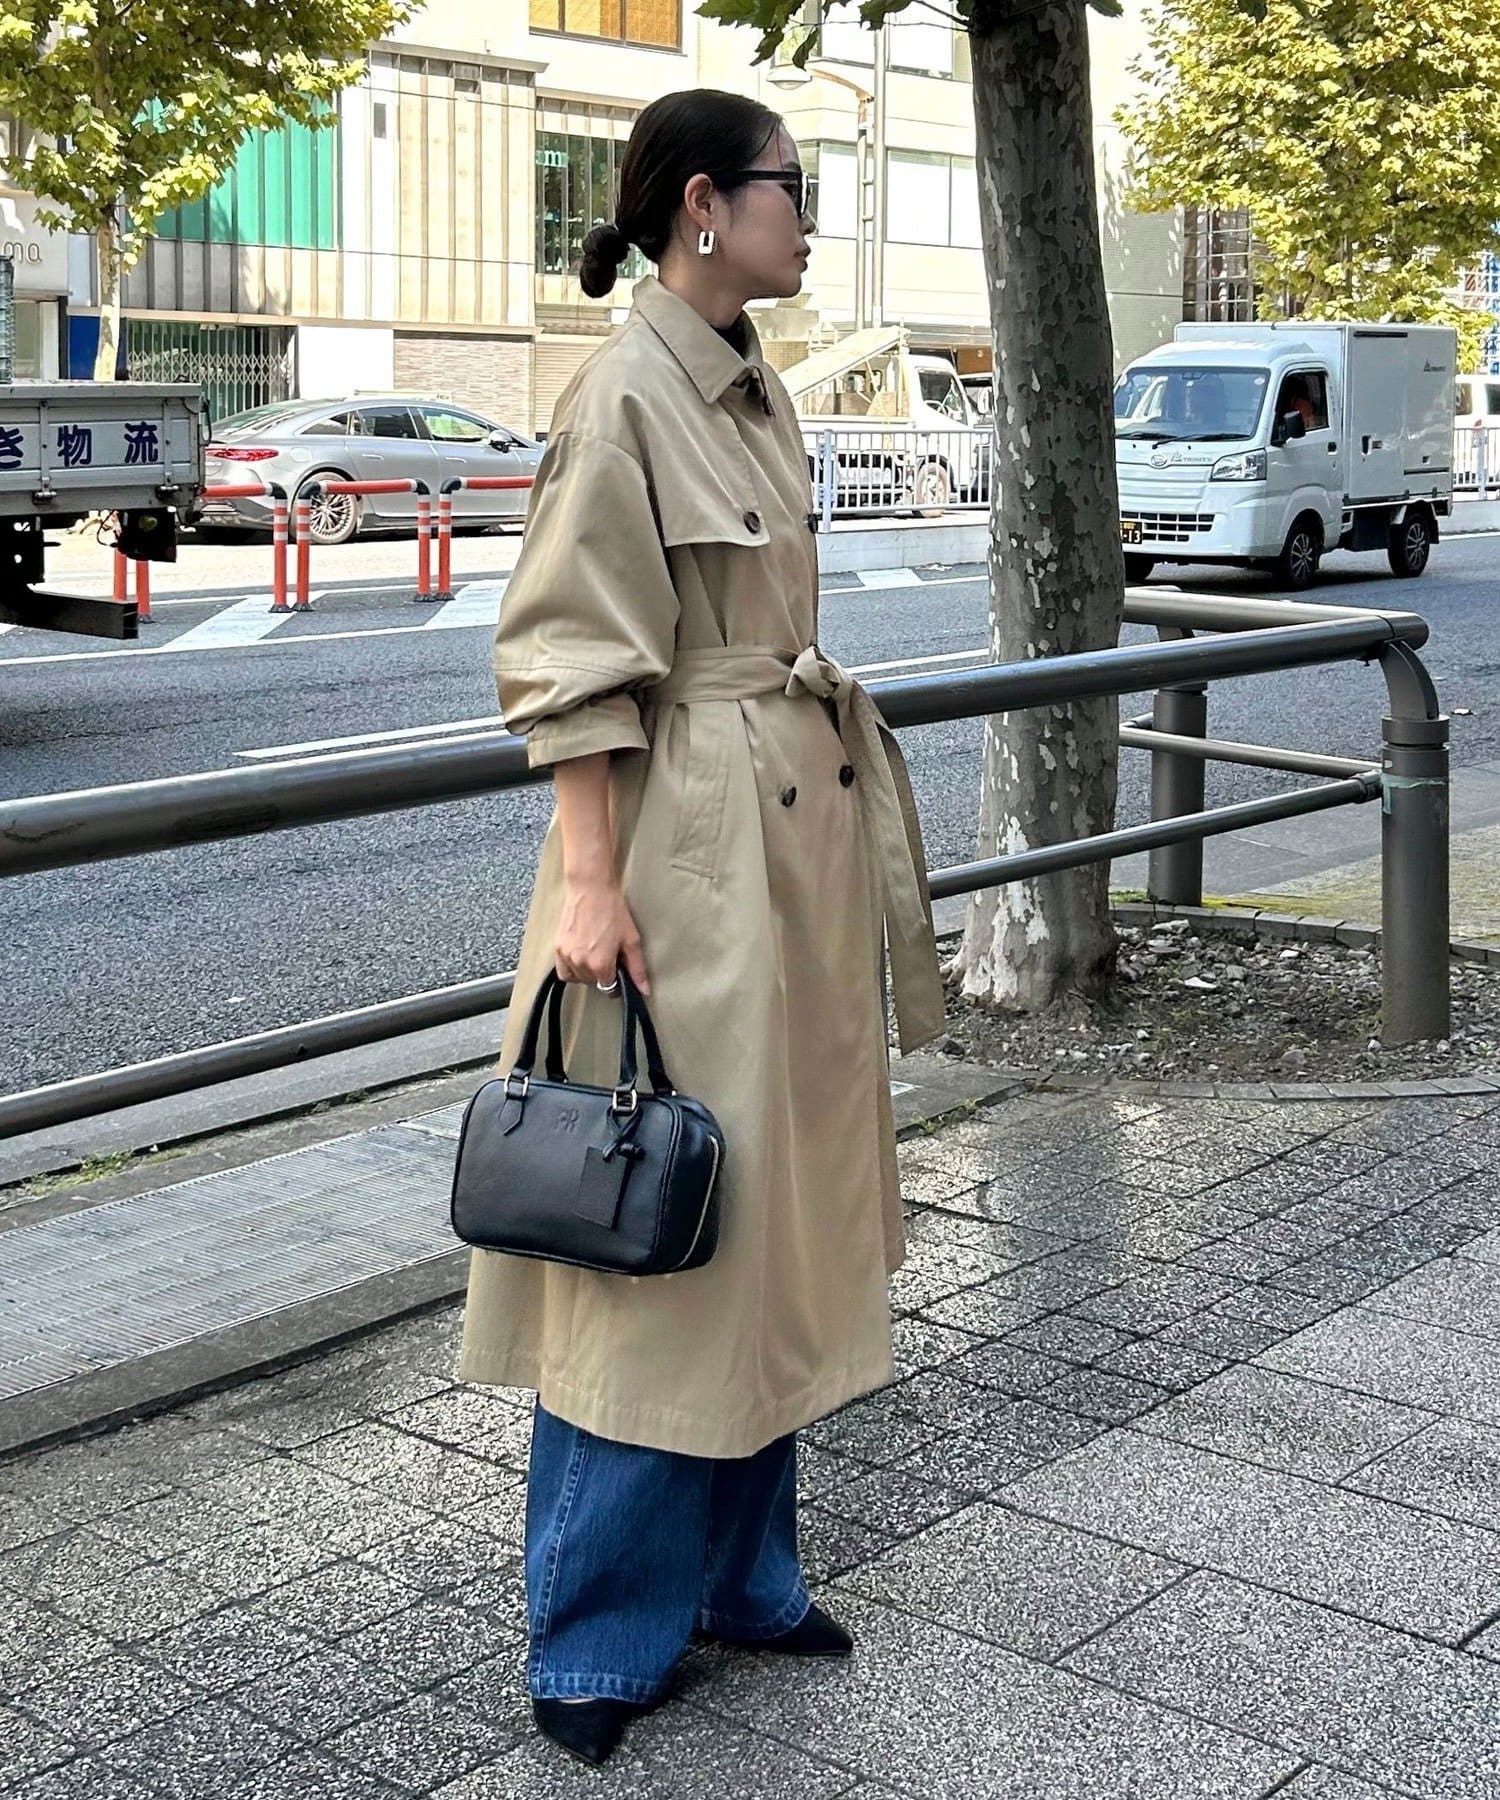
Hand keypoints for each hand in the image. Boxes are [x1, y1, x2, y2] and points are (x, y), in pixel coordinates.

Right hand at [555, 875, 650, 994]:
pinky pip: (563, 972)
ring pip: (579, 978)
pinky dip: (572, 971)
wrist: (590, 889)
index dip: (616, 981)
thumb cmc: (613, 911)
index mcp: (600, 964)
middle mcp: (580, 963)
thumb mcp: (631, 940)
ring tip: (596, 954)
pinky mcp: (557, 948)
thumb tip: (644, 991)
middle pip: (593, 983)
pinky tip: (581, 958)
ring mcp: (566, 956)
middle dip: (603, 975)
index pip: (608, 988)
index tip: (619, 970)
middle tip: (609, 957)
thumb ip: (637, 968)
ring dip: (588, 973)